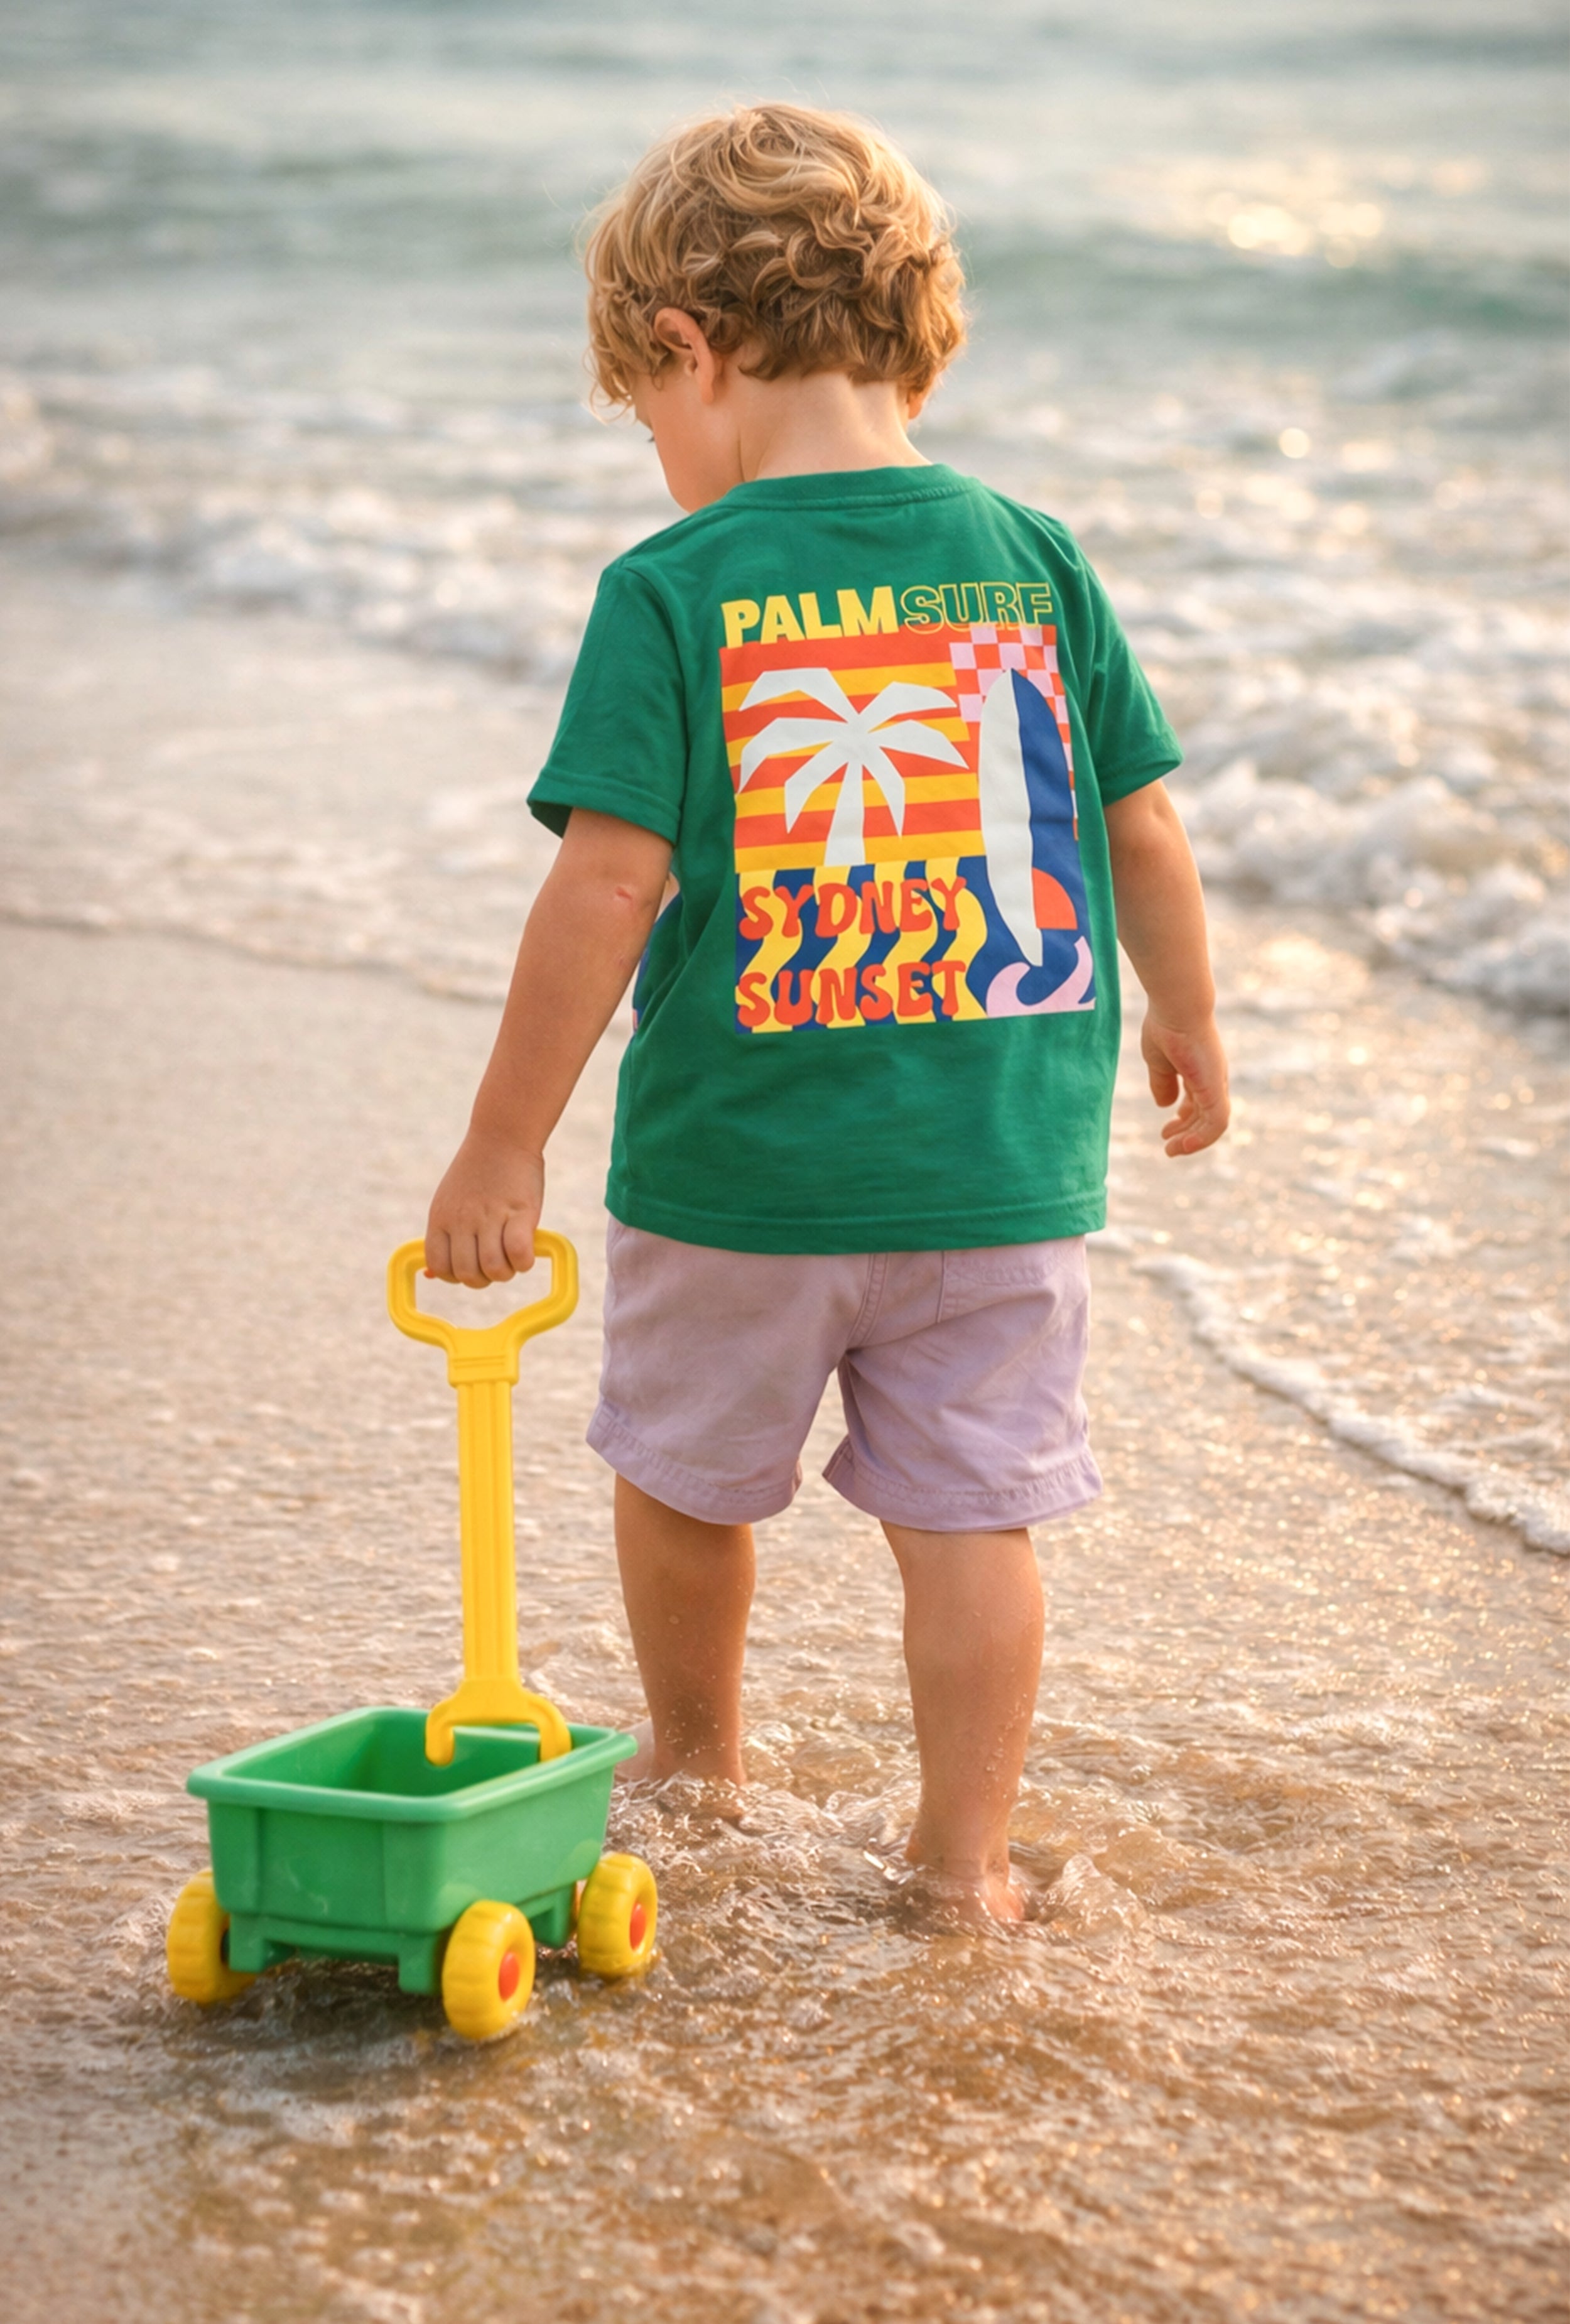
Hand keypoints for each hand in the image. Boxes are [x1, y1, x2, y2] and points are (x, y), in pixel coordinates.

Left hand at [423, 1132, 543, 1285]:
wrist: (502, 1136)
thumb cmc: (478, 1173)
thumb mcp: (448, 1202)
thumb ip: (444, 1236)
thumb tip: (432, 1276)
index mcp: (441, 1218)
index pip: (439, 1266)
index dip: (456, 1276)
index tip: (471, 1266)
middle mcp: (462, 1220)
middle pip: (468, 1274)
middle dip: (484, 1278)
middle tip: (496, 1262)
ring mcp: (490, 1216)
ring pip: (494, 1269)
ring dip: (506, 1272)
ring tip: (513, 1258)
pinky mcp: (520, 1212)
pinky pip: (519, 1254)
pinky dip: (524, 1261)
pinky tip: (527, 1252)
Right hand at [1141, 1012, 1229, 1156]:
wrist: (1176, 1007)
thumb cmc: (1165, 1026)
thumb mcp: (1158, 1061)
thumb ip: (1162, 1082)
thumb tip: (1164, 1105)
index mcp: (1201, 1071)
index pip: (1199, 1104)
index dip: (1185, 1121)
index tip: (1166, 1132)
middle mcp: (1213, 1078)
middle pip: (1206, 1117)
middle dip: (1187, 1135)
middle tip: (1169, 1148)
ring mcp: (1216, 1083)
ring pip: (1213, 1124)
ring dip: (1193, 1141)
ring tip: (1172, 1150)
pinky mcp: (1215, 1088)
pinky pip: (1216, 1122)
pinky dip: (1202, 1137)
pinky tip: (1184, 1144)